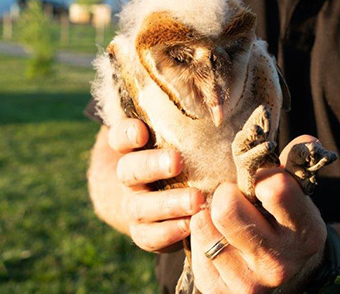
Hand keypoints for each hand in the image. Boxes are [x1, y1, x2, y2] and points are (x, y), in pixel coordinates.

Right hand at [109, 118, 204, 252]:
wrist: (167, 199)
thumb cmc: (188, 157)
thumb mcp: (185, 139)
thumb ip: (193, 126)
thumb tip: (219, 103)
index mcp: (134, 149)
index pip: (120, 137)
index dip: (127, 134)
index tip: (142, 132)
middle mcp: (130, 176)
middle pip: (129, 169)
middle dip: (152, 165)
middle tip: (177, 161)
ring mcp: (134, 205)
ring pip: (139, 205)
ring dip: (167, 203)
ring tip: (196, 200)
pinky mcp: (144, 232)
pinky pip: (149, 236)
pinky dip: (168, 232)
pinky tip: (189, 225)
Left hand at [190, 135, 326, 292]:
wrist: (288, 272)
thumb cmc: (288, 221)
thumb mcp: (299, 194)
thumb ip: (296, 163)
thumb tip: (307, 139)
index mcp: (304, 232)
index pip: (274, 188)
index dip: (261, 176)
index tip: (260, 181)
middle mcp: (279, 262)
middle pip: (226, 209)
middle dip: (226, 194)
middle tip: (233, 196)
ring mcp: (250, 283)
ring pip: (204, 228)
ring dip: (209, 216)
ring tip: (225, 220)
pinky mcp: (221, 293)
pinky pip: (195, 250)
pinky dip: (202, 239)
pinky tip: (218, 240)